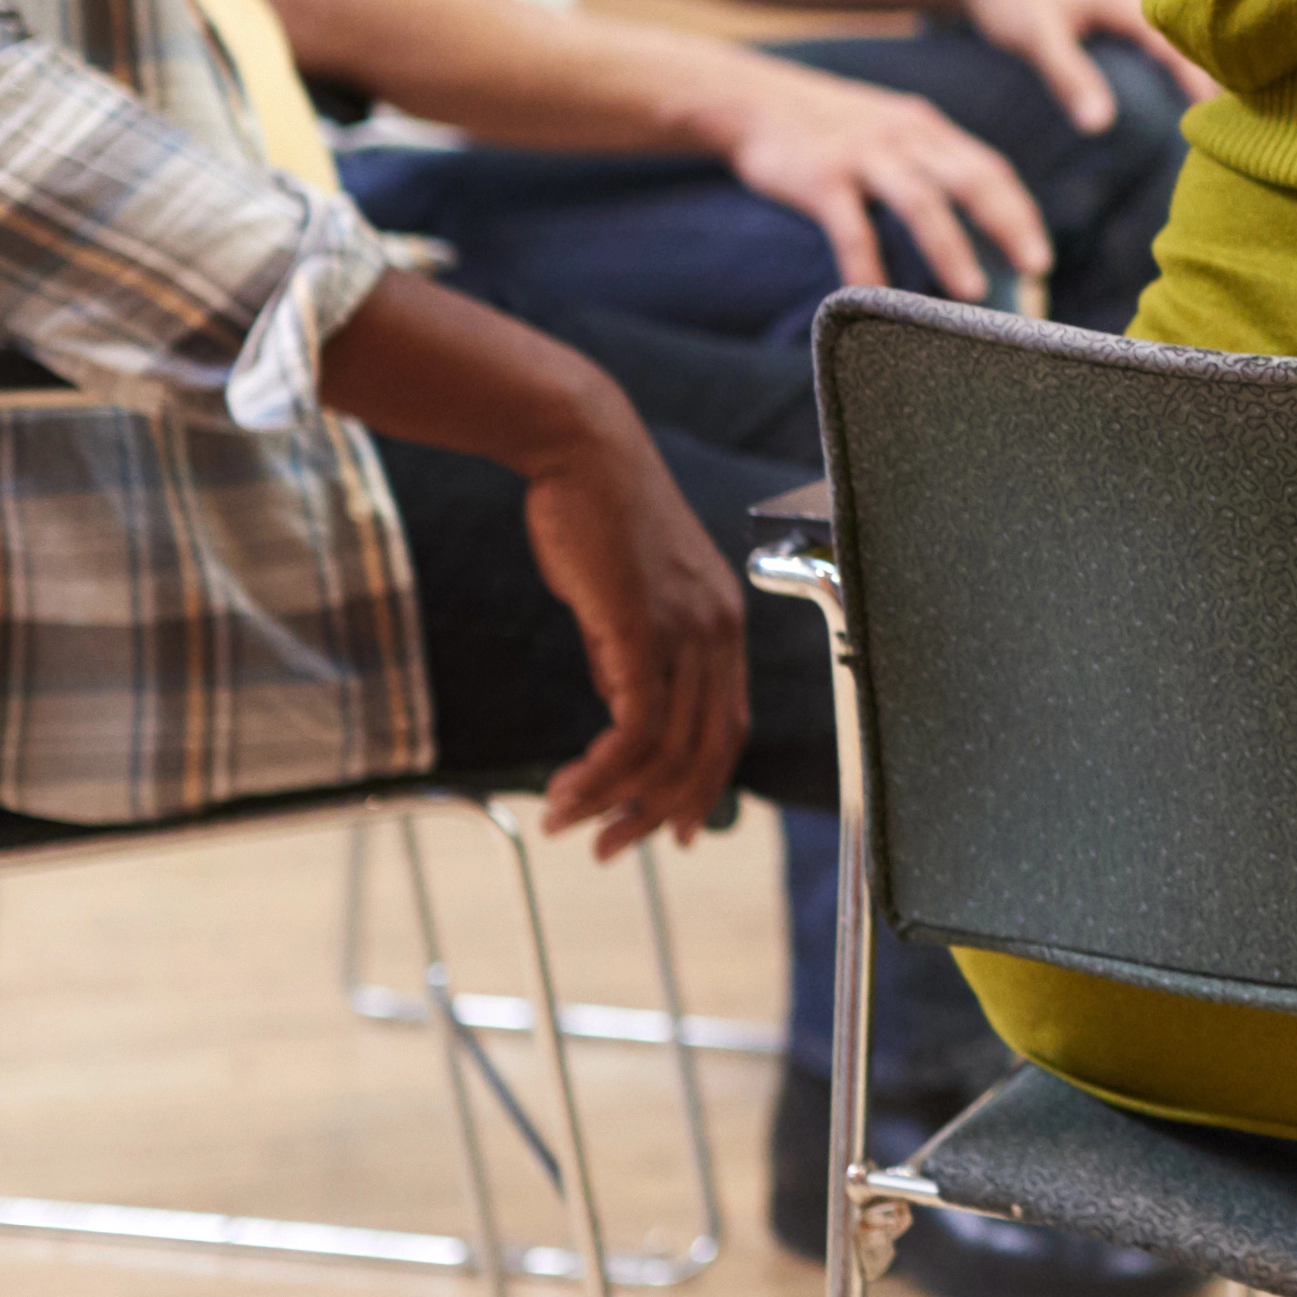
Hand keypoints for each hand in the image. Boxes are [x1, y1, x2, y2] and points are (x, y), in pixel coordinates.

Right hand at [516, 416, 749, 858]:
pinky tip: (570, 790)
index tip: (673, 830)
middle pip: (707, 753)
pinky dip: (604, 772)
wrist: (582, 448)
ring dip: (616, 801)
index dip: (703, 786)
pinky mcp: (644, 629)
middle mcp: (718, 633)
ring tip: (569, 823)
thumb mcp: (625, 593)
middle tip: (611, 847)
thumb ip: (631, 650)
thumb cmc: (594, 514)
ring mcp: (687, 631)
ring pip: (668, 749)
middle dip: (660, 813)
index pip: (727, 728)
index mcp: (722, 626)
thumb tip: (620, 705)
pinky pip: (635, 726)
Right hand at [709, 51, 1052, 297]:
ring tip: (974, 293)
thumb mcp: (884, 129)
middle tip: (1036, 270)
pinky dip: (868, 264)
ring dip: (951, 249)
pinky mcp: (821, 177)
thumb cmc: (823, 126)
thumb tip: (964, 221)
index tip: (1038, 256)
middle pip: (971, 180)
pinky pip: (853, 228)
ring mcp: (863, 155)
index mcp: (925, 128)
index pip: (989, 169)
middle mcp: (903, 137)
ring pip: (921, 203)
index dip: (1019, 212)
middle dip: (1009, 225)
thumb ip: (923, 164)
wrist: (748, 98)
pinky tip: (876, 298)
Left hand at [934, 0, 1208, 127]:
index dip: (1205, 74)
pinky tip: (1175, 74)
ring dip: (1194, 57)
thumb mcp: (1038, 38)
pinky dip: (1170, 52)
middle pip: (1186, 30)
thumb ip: (1071, 79)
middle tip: (1243, 108)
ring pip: (1171, 29)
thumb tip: (1102, 126)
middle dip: (1214, 64)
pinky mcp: (1105, 8)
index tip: (1227, 110)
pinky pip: (1153, 30)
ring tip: (1220, 96)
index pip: (1180, 40)